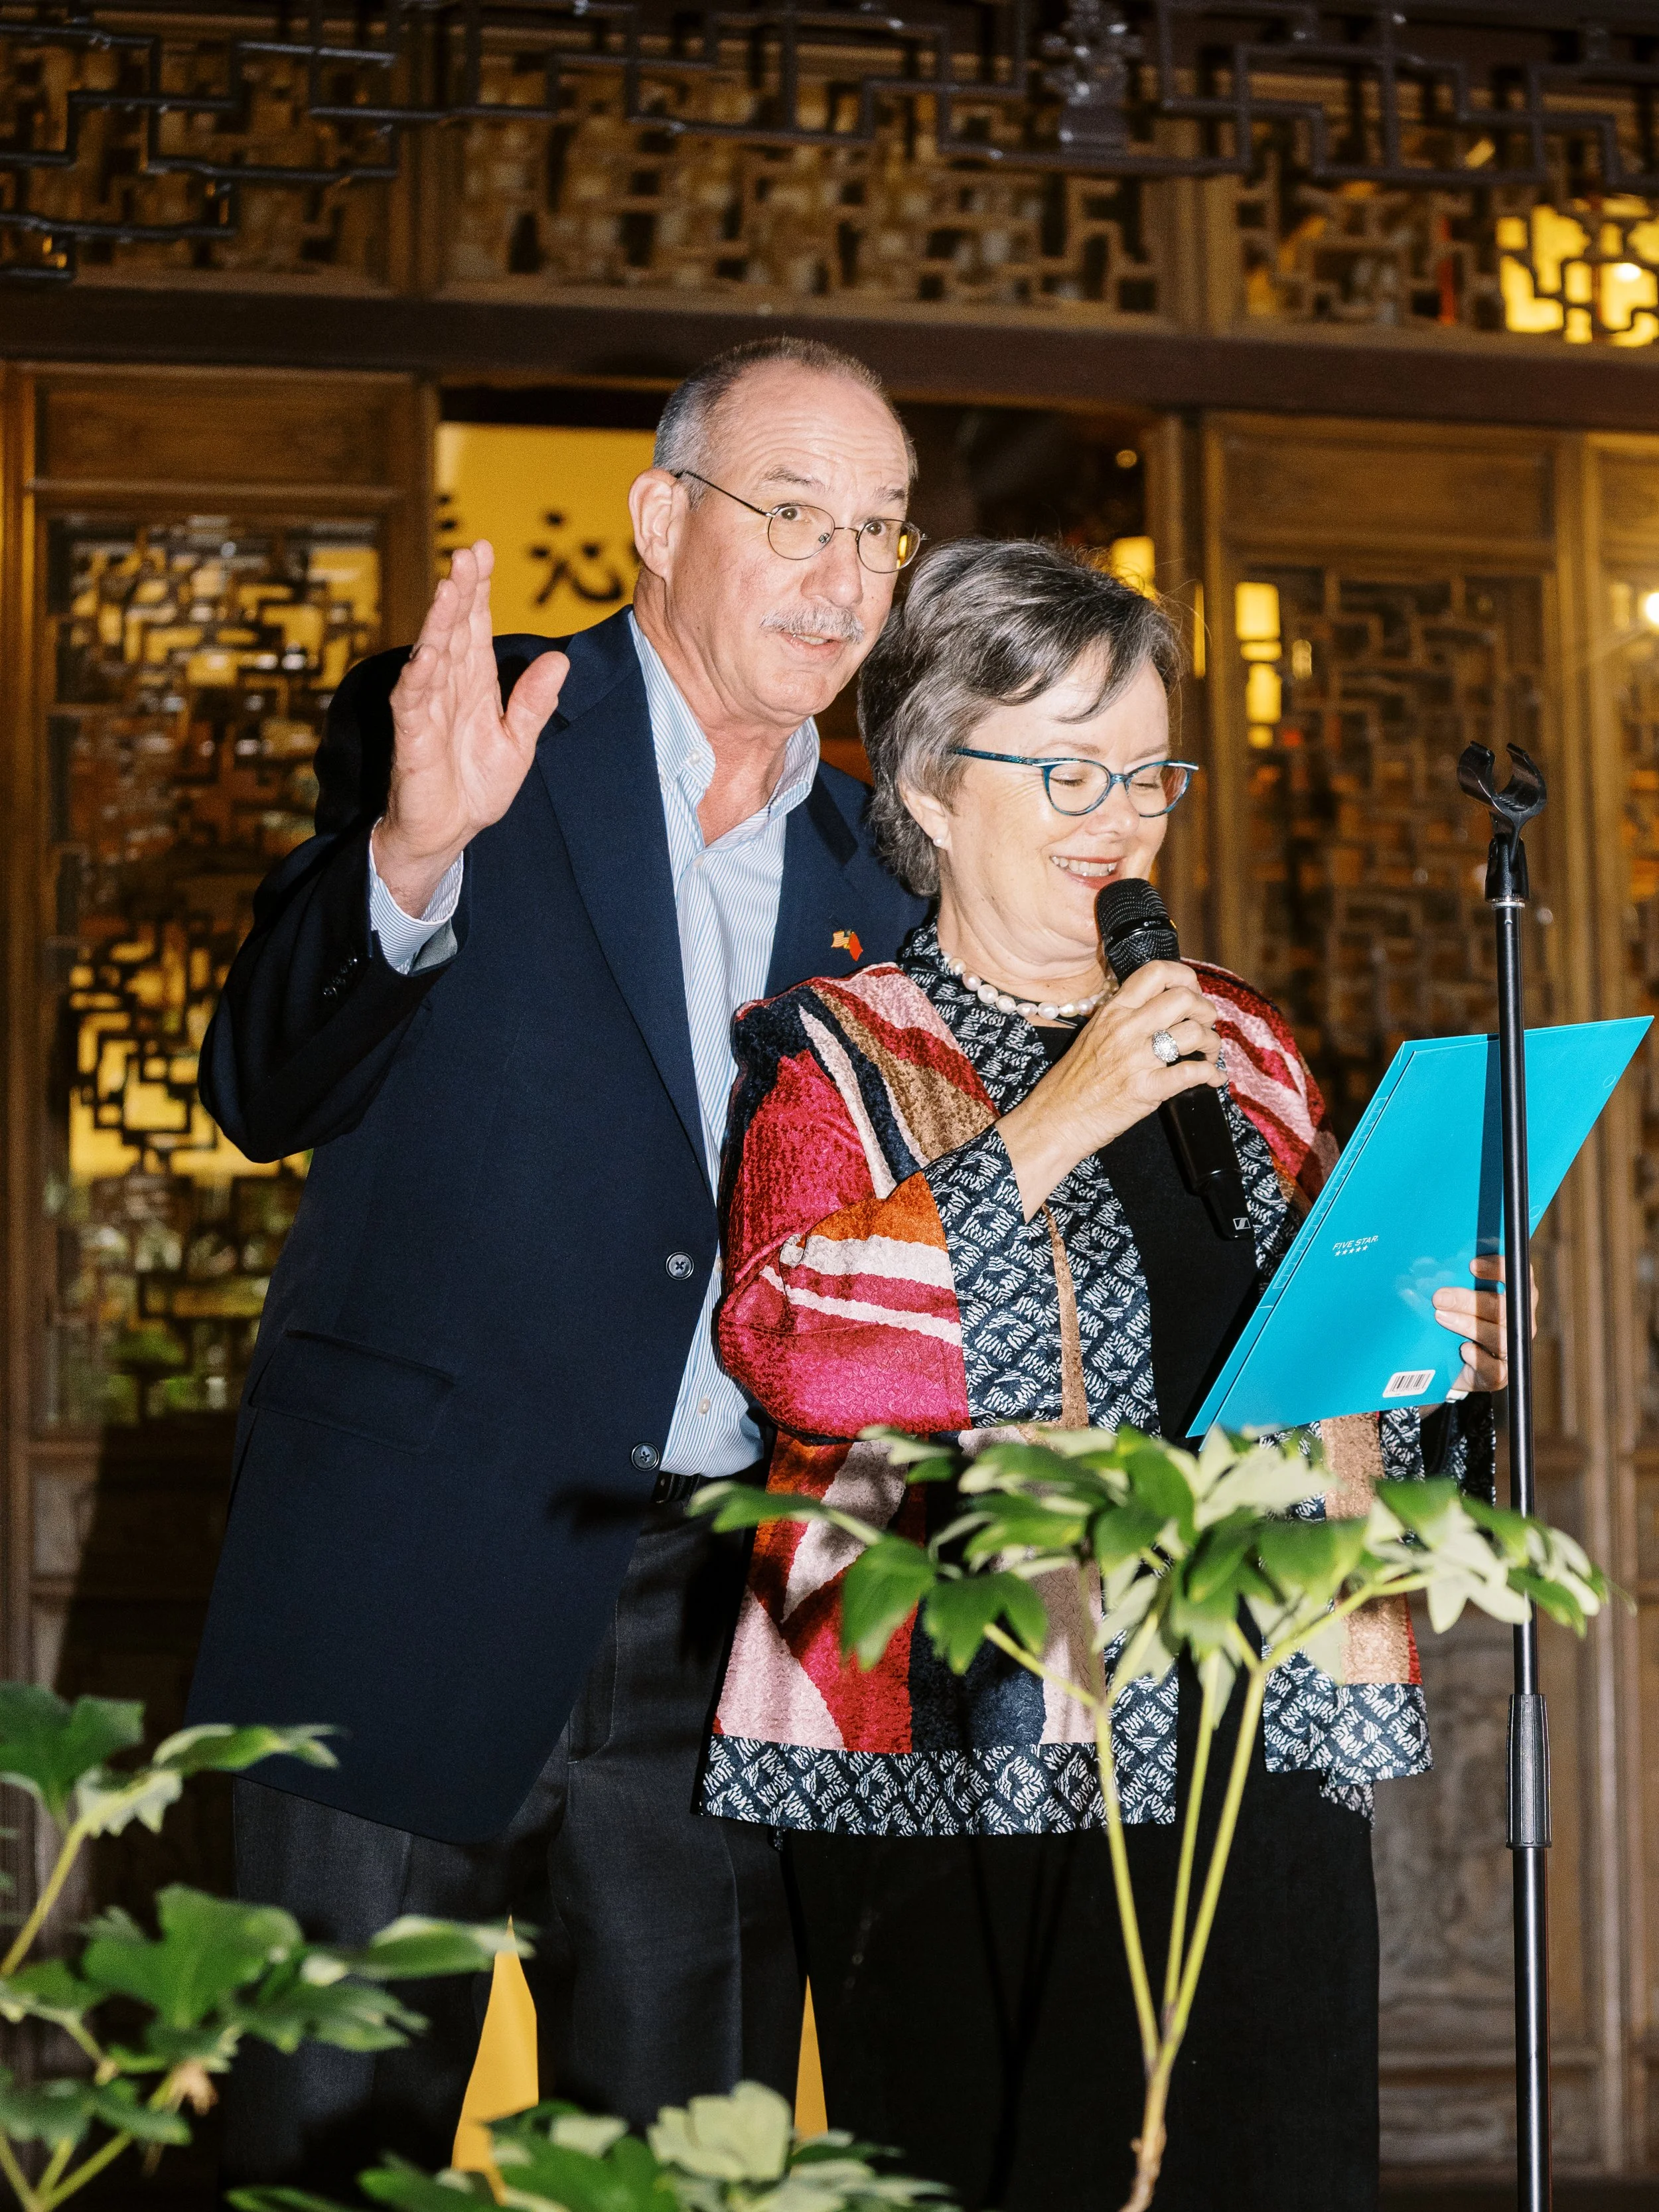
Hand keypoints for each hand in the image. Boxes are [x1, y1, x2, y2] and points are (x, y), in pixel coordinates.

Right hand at [374, 542, 569, 914]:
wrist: (448, 833)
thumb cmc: (476, 786)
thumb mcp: (519, 743)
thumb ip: (535, 703)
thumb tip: (559, 659)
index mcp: (475, 684)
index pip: (475, 626)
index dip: (478, 588)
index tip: (483, 548)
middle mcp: (448, 687)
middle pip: (453, 629)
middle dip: (460, 590)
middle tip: (467, 550)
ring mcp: (427, 710)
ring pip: (431, 656)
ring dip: (439, 623)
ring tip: (449, 588)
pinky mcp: (412, 738)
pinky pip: (413, 702)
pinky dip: (419, 677)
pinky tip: (427, 654)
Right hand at [996, 960, 1224, 1219]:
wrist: (1055, 1120)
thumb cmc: (1071, 1083)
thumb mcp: (1093, 1035)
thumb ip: (1123, 1018)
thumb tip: (1159, 1010)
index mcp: (1112, 1012)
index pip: (1155, 972)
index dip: (1185, 976)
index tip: (1192, 991)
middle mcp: (1126, 1029)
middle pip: (1184, 998)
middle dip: (1205, 1009)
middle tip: (1204, 1024)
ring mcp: (1137, 1059)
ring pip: (1194, 1033)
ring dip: (1212, 1042)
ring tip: (1208, 1053)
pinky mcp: (1147, 1089)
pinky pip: (1193, 1073)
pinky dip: (1212, 1075)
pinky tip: (1213, 1079)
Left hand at [1432, 1254, 1540, 1392]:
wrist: (1456, 1365)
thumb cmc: (1461, 1320)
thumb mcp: (1461, 1299)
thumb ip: (1457, 1282)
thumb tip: (1428, 1266)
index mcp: (1515, 1296)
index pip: (1516, 1275)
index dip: (1498, 1268)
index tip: (1471, 1265)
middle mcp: (1518, 1321)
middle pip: (1502, 1307)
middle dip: (1468, 1300)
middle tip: (1439, 1297)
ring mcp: (1511, 1349)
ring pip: (1498, 1336)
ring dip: (1468, 1325)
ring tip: (1441, 1317)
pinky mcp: (1500, 1374)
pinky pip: (1494, 1368)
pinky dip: (1478, 1358)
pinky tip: (1464, 1350)